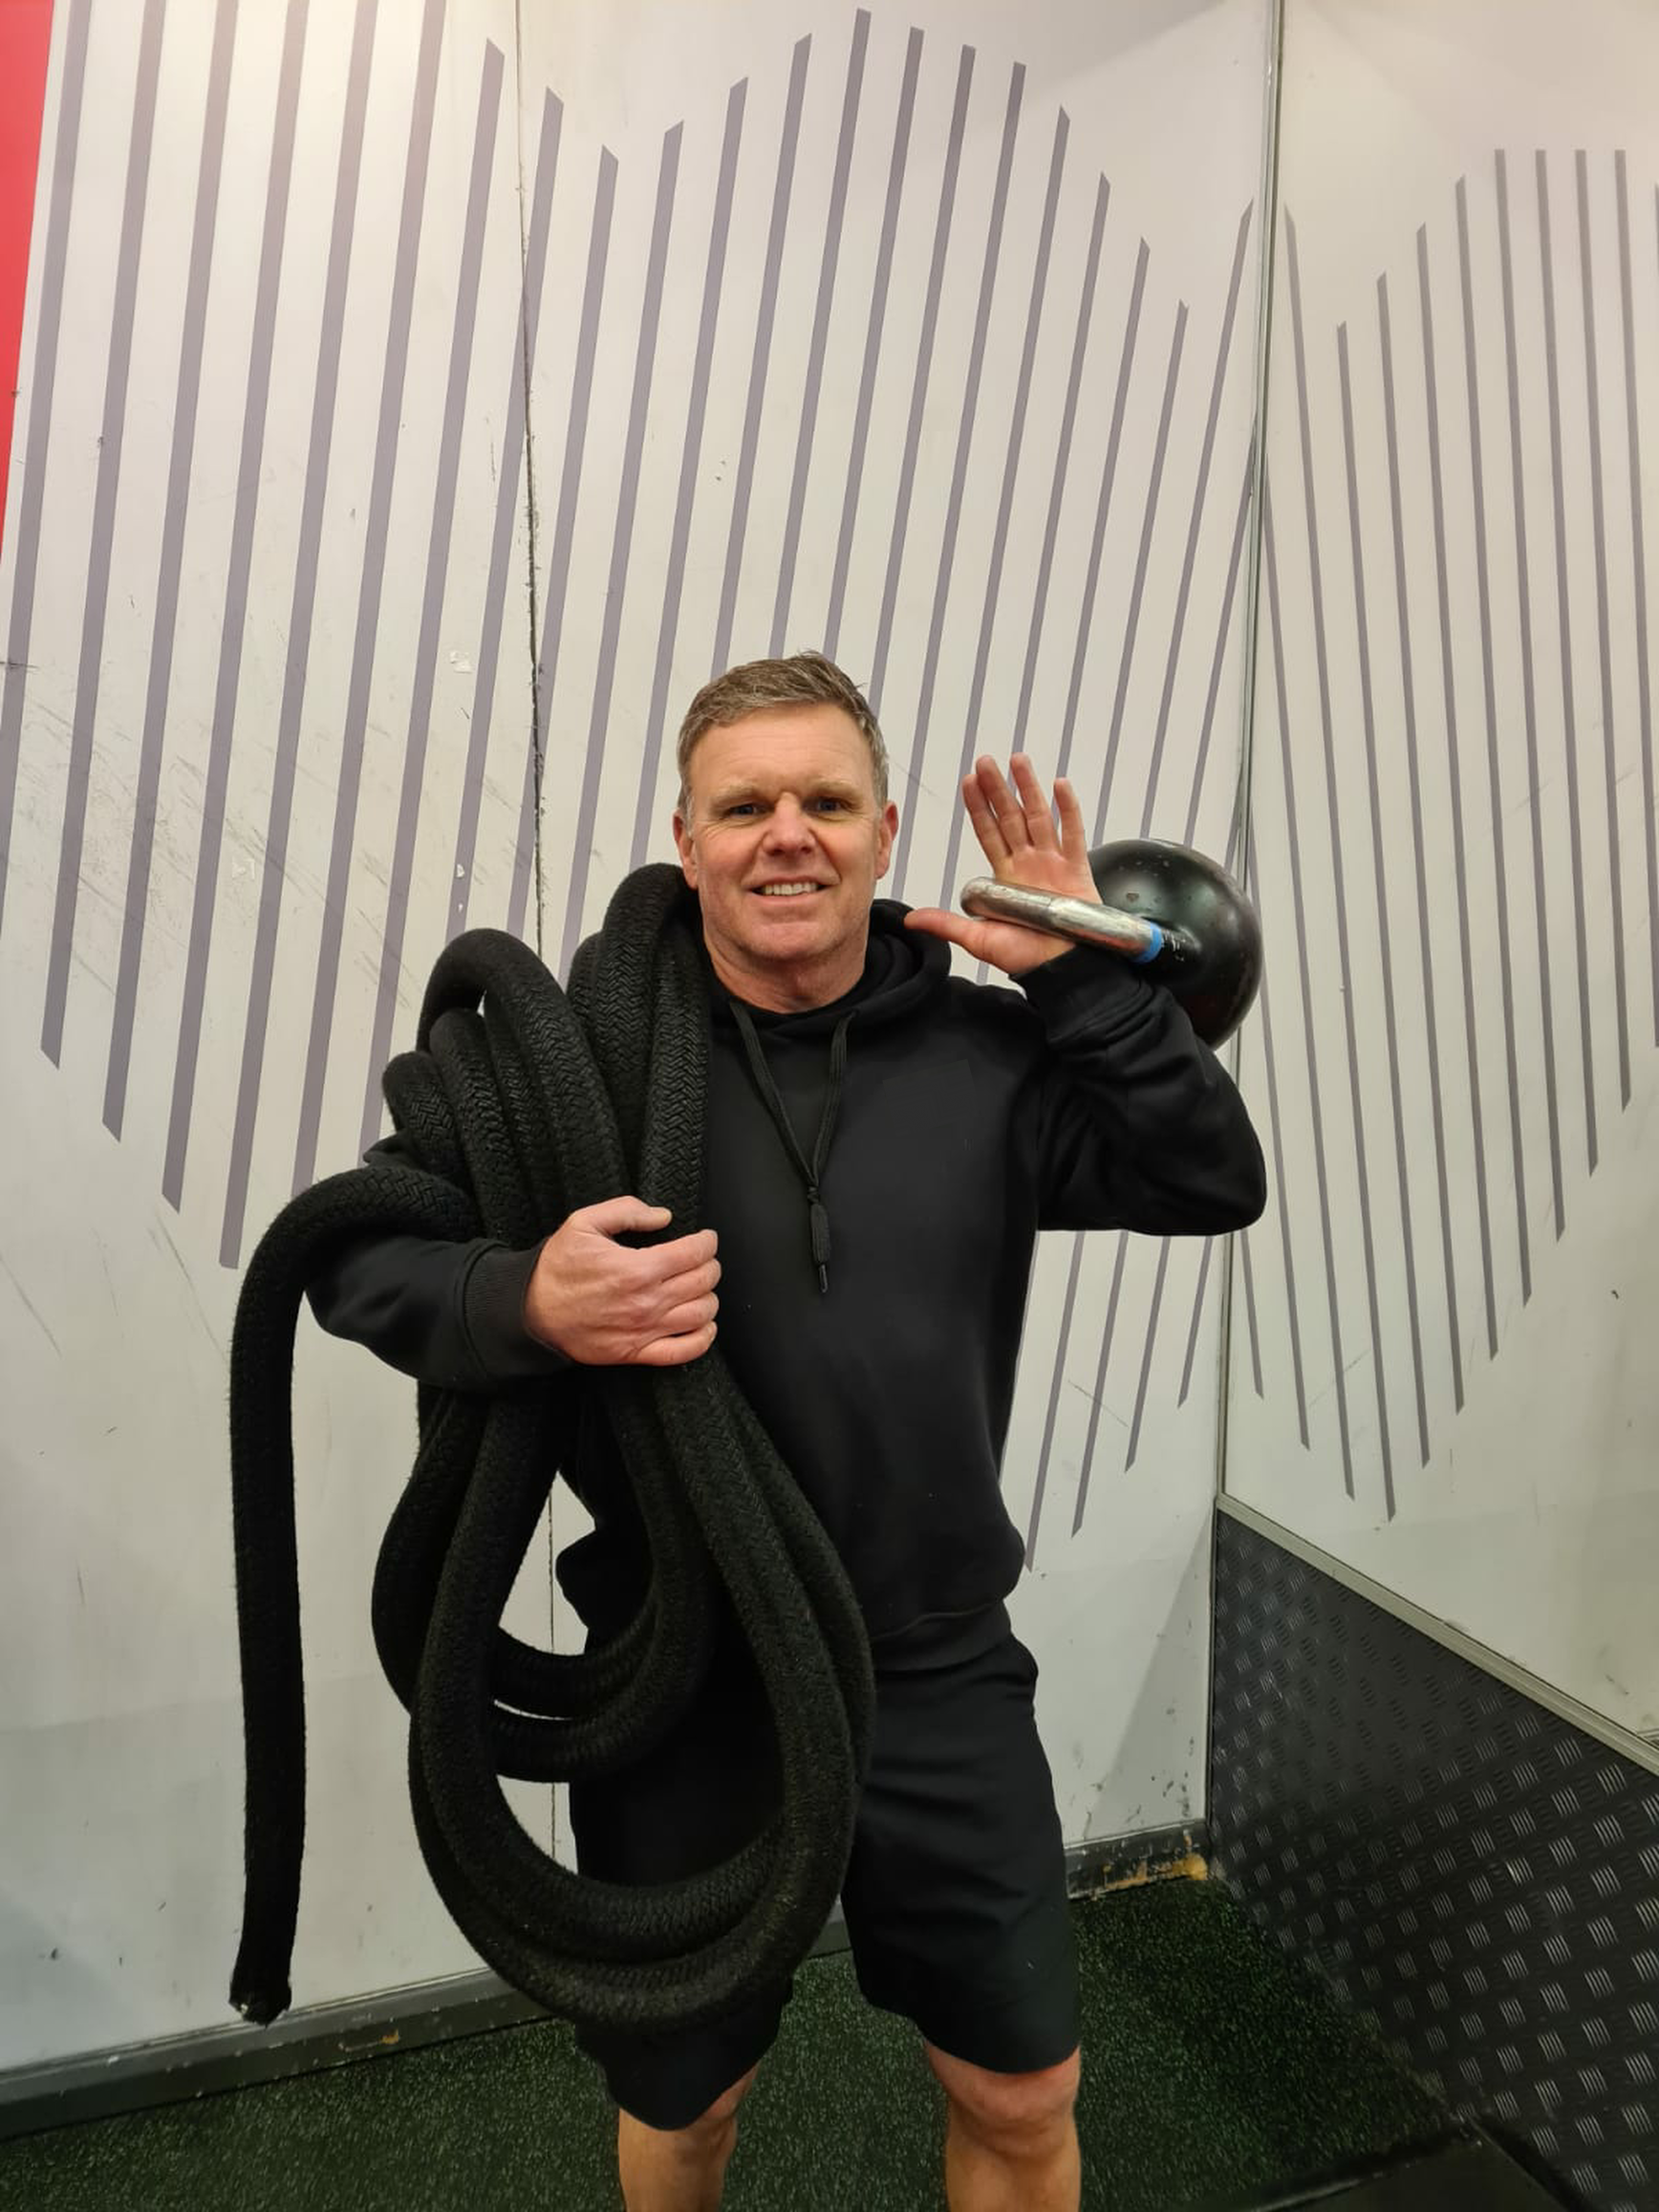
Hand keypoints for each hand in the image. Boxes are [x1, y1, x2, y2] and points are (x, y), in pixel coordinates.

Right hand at [523, 1197, 719, 1365]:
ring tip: (700, 1287)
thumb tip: (662, 1216)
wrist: (531, 1311)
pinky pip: (684, 1351)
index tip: (706, 1239)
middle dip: (710, 1265)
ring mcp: (644, 1330)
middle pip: (703, 1281)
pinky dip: (703, 1338)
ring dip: (709, 1297)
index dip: (707, 1242)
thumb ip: (627, 1211)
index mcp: (635, 1268)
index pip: (694, 1253)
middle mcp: (646, 1301)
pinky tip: (704, 1324)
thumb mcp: (583, 1223)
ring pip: (701, 1314)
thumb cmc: (557, 1268)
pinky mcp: (637, 1352)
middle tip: (703, 1259)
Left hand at [904, 755, 1098, 974]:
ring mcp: (1053, 864)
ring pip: (1040, 817)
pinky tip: (1060, 785)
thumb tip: (911, 920)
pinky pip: (1073, 833)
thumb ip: (947, 925)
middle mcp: (1029, 864)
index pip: (989, 833)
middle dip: (998, 789)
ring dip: (1029, 788)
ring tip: (1017, 761)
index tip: (968, 782)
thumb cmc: (1024, 957)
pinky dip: (1069, 809)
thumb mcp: (978, 939)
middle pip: (1011, 817)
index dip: (978, 808)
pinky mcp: (1077, 869)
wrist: (1060, 969)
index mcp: (1006, 877)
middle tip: (986, 761)